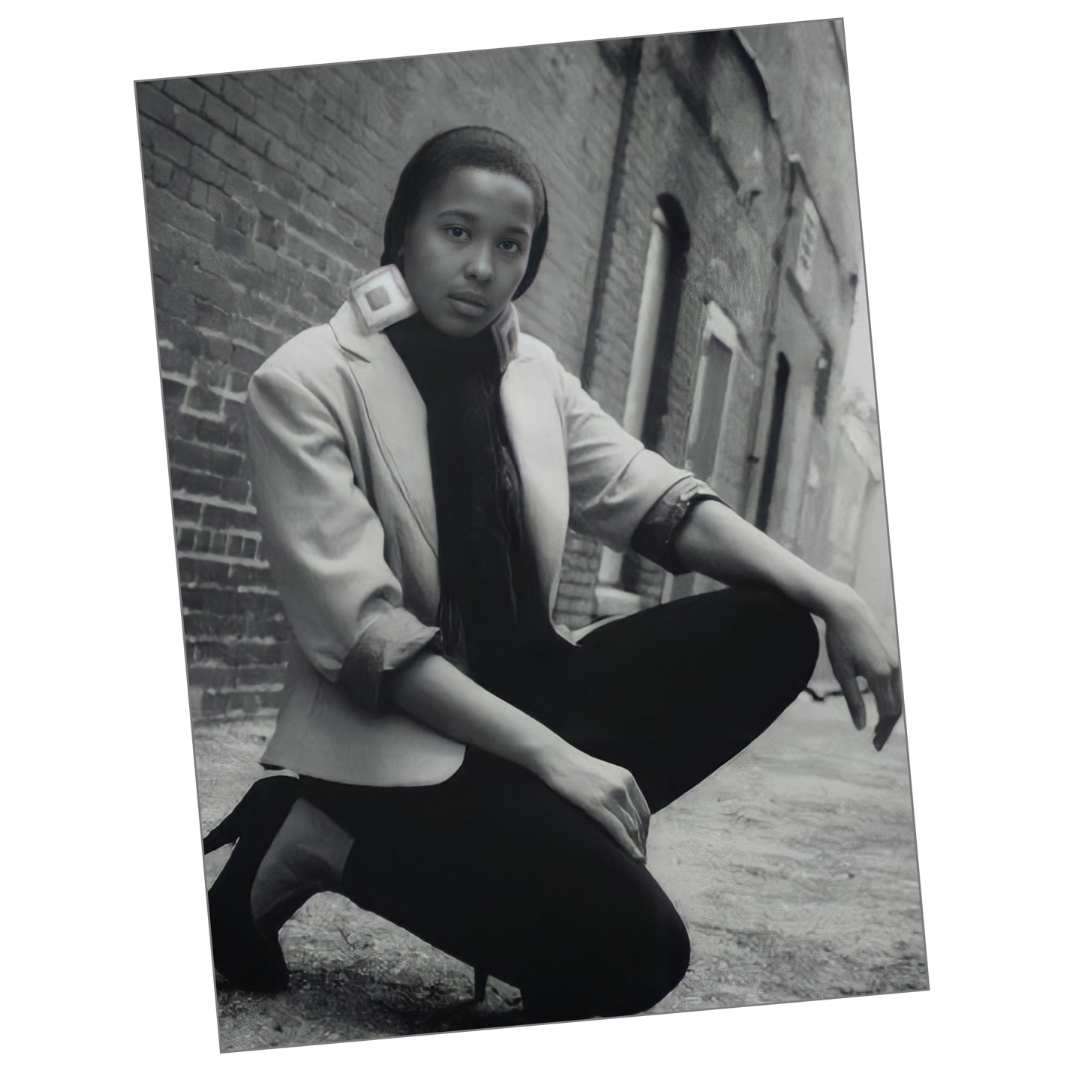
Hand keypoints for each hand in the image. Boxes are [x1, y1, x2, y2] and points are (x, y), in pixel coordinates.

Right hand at [536, 744, 649, 862]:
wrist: (554, 757)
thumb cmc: (573, 768)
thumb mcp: (602, 774)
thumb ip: (615, 789)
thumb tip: (620, 811)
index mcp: (626, 778)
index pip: (643, 810)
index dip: (645, 830)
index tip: (641, 844)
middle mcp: (623, 786)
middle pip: (639, 821)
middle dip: (641, 842)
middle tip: (641, 860)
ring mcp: (610, 795)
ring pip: (631, 827)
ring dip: (636, 847)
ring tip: (637, 863)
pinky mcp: (595, 804)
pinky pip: (617, 829)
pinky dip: (627, 846)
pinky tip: (631, 856)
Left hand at [822, 584, 902, 750]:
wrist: (847, 610)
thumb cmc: (839, 640)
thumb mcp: (842, 672)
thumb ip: (853, 700)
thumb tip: (861, 727)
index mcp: (879, 675)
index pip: (888, 712)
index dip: (883, 731)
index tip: (874, 744)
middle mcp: (893, 669)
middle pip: (898, 707)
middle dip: (888, 726)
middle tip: (875, 742)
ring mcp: (897, 661)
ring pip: (900, 696)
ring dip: (891, 714)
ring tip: (877, 728)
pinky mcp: (895, 656)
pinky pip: (898, 684)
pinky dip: (892, 699)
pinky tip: (881, 707)